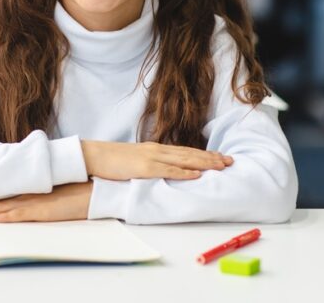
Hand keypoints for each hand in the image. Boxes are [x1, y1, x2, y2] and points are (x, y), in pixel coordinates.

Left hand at [0, 182, 92, 222]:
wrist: (93, 186)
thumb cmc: (74, 188)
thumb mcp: (50, 189)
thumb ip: (34, 190)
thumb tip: (23, 191)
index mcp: (27, 190)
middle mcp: (26, 194)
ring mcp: (34, 201)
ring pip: (1, 207)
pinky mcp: (43, 210)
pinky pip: (21, 214)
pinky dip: (6, 217)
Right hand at [80, 140, 231, 180]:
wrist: (93, 155)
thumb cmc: (111, 160)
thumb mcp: (134, 159)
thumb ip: (150, 163)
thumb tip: (163, 171)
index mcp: (155, 149)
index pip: (185, 151)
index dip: (204, 154)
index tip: (220, 157)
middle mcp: (157, 150)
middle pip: (190, 153)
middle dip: (211, 157)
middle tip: (230, 161)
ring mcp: (151, 158)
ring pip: (184, 159)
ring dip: (204, 163)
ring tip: (221, 166)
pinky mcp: (144, 168)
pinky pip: (168, 170)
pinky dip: (184, 172)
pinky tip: (197, 174)